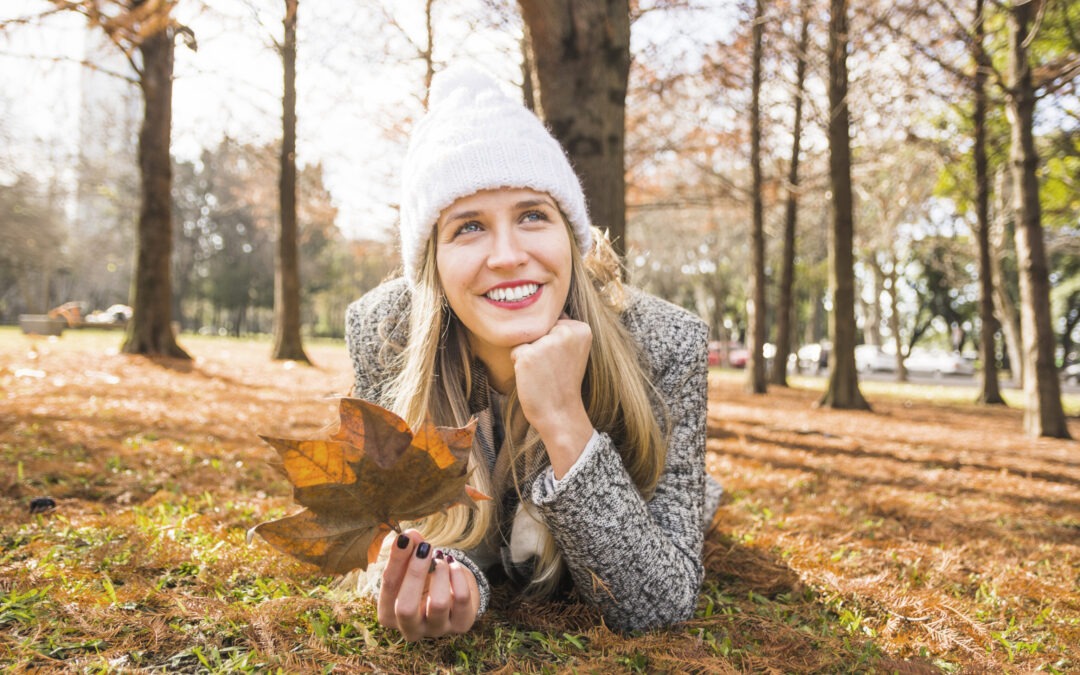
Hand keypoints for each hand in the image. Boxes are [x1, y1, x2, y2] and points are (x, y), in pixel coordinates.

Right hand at [377, 529, 477, 639]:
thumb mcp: (412, 565)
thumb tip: (409, 535)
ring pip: (438, 603)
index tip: (405, 538)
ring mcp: (437, 630)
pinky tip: (453, 565)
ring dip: (440, 572)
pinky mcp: (461, 624)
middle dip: (415, 572)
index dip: (396, 560)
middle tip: (425, 547)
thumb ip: (408, 550)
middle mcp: (411, 629)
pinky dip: (457, 574)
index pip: (388, 587)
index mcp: (389, 614)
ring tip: (440, 559)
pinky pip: (461, 598)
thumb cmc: (424, 579)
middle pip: (406, 608)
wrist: (452, 594)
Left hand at [510, 317, 594, 478]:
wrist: (560, 413)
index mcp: (581, 328)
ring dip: (529, 354)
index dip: (552, 342)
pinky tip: (533, 377)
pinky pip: (515, 351)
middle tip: (552, 369)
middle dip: (540, 346)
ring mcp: (546, 342)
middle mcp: (566, 331)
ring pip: (526, 339)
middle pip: (538, 328)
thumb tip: (534, 315)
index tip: (563, 361)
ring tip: (543, 373)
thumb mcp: (572, 351)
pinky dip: (519, 365)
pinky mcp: (528, 354)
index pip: (552, 322)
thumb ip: (561, 330)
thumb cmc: (563, 382)